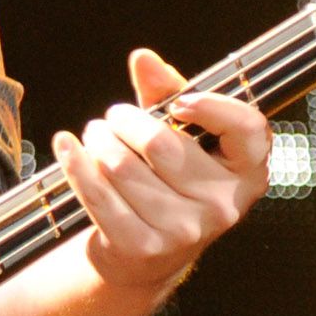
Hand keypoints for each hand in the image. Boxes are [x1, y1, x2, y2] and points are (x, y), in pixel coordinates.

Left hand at [52, 48, 272, 297]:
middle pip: (161, 144)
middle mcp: (222, 205)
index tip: (180, 101)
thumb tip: (143, 60)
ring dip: (98, 140)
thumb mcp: (180, 137)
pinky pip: (97, 193)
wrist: (144, 256)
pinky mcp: (142, 245)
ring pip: (121, 166)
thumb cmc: (167, 182)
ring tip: (96, 136)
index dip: (214, 108)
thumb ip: (167, 94)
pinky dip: (75, 163)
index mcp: (246, 172)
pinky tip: (67, 146)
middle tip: (113, 118)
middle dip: (125, 121)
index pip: (248, 130)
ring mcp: (183, 230)